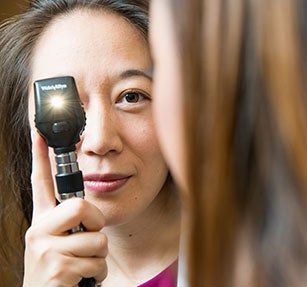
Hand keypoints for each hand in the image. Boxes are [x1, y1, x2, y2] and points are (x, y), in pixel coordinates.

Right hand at [23, 131, 107, 286]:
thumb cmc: (61, 269)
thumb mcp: (61, 242)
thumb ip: (71, 222)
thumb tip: (86, 208)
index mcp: (42, 220)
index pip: (40, 181)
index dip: (40, 155)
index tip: (39, 132)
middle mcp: (38, 230)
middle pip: (81, 206)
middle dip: (96, 223)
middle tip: (89, 236)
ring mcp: (45, 250)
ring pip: (97, 240)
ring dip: (98, 257)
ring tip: (81, 264)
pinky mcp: (57, 269)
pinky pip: (98, 263)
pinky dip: (98, 273)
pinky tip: (81, 279)